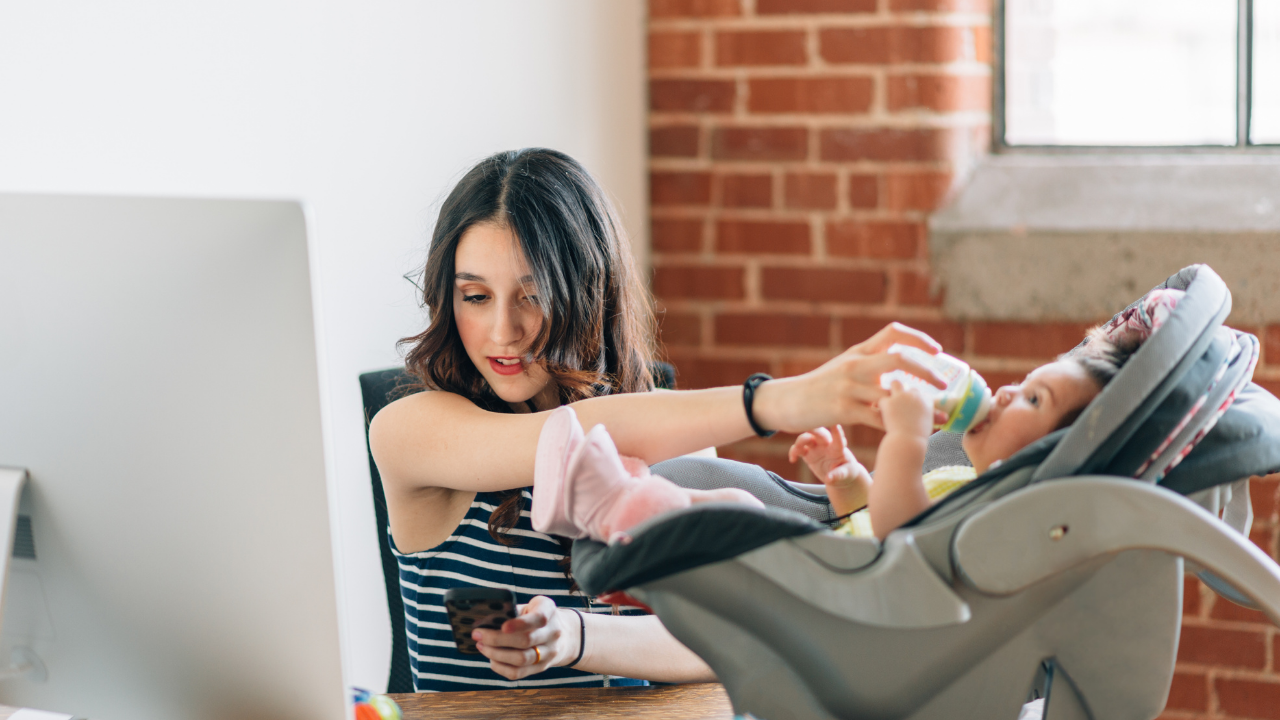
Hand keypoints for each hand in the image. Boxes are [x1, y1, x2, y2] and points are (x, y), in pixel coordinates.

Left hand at [472, 596, 579, 679]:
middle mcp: (553, 633)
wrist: (564, 635)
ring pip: (521, 659)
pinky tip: (491, 659)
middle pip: (526, 641)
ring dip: (496, 654)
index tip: (502, 626)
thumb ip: (512, 611)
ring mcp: (549, 653)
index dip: (520, 624)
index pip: (538, 619)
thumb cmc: (537, 616)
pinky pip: (519, 673)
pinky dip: (501, 667)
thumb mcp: (531, 606)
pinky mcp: (541, 668)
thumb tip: (484, 621)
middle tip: (477, 634)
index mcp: (549, 611)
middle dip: (497, 639)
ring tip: (481, 646)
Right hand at [752, 323, 946, 432]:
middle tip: (943, 384)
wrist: (787, 401)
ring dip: (919, 406)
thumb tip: (900, 369)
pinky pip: (878, 418)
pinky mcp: (843, 410)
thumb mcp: (844, 366)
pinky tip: (910, 432)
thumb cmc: (819, 386)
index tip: (937, 350)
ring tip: (938, 416)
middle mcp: (856, 365)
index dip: (918, 338)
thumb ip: (870, 365)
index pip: (893, 333)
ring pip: (892, 394)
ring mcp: (849, 387)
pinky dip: (898, 425)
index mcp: (859, 351)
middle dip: (927, 371)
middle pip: (899, 359)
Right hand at [788, 426, 866, 487]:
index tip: (835, 425)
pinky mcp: (808, 453)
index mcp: (838, 448)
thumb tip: (828, 479)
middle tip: (807, 430)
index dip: (837, 433)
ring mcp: (816, 447)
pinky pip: (798, 449)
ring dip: (800, 441)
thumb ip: (838, 475)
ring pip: (806, 438)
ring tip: (797, 452)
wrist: (839, 475)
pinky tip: (793, 460)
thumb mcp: (847, 474)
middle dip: (813, 429)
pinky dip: (793, 451)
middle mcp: (826, 444)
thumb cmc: (847, 472)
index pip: (838, 439)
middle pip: (819, 432)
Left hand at [880, 381, 933, 438]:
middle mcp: (915, 394)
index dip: (915, 400)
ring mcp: (901, 396)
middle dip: (905, 395)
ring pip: (895, 383)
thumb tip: (945, 418)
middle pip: (909, 387)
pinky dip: (882, 406)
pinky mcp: (888, 402)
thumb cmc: (919, 438)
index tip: (912, 409)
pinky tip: (882, 413)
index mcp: (927, 399)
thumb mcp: (930, 425)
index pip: (921, 393)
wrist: (907, 442)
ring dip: (893, 390)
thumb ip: (934, 417)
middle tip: (900, 407)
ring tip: (890, 400)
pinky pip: (882, 399)